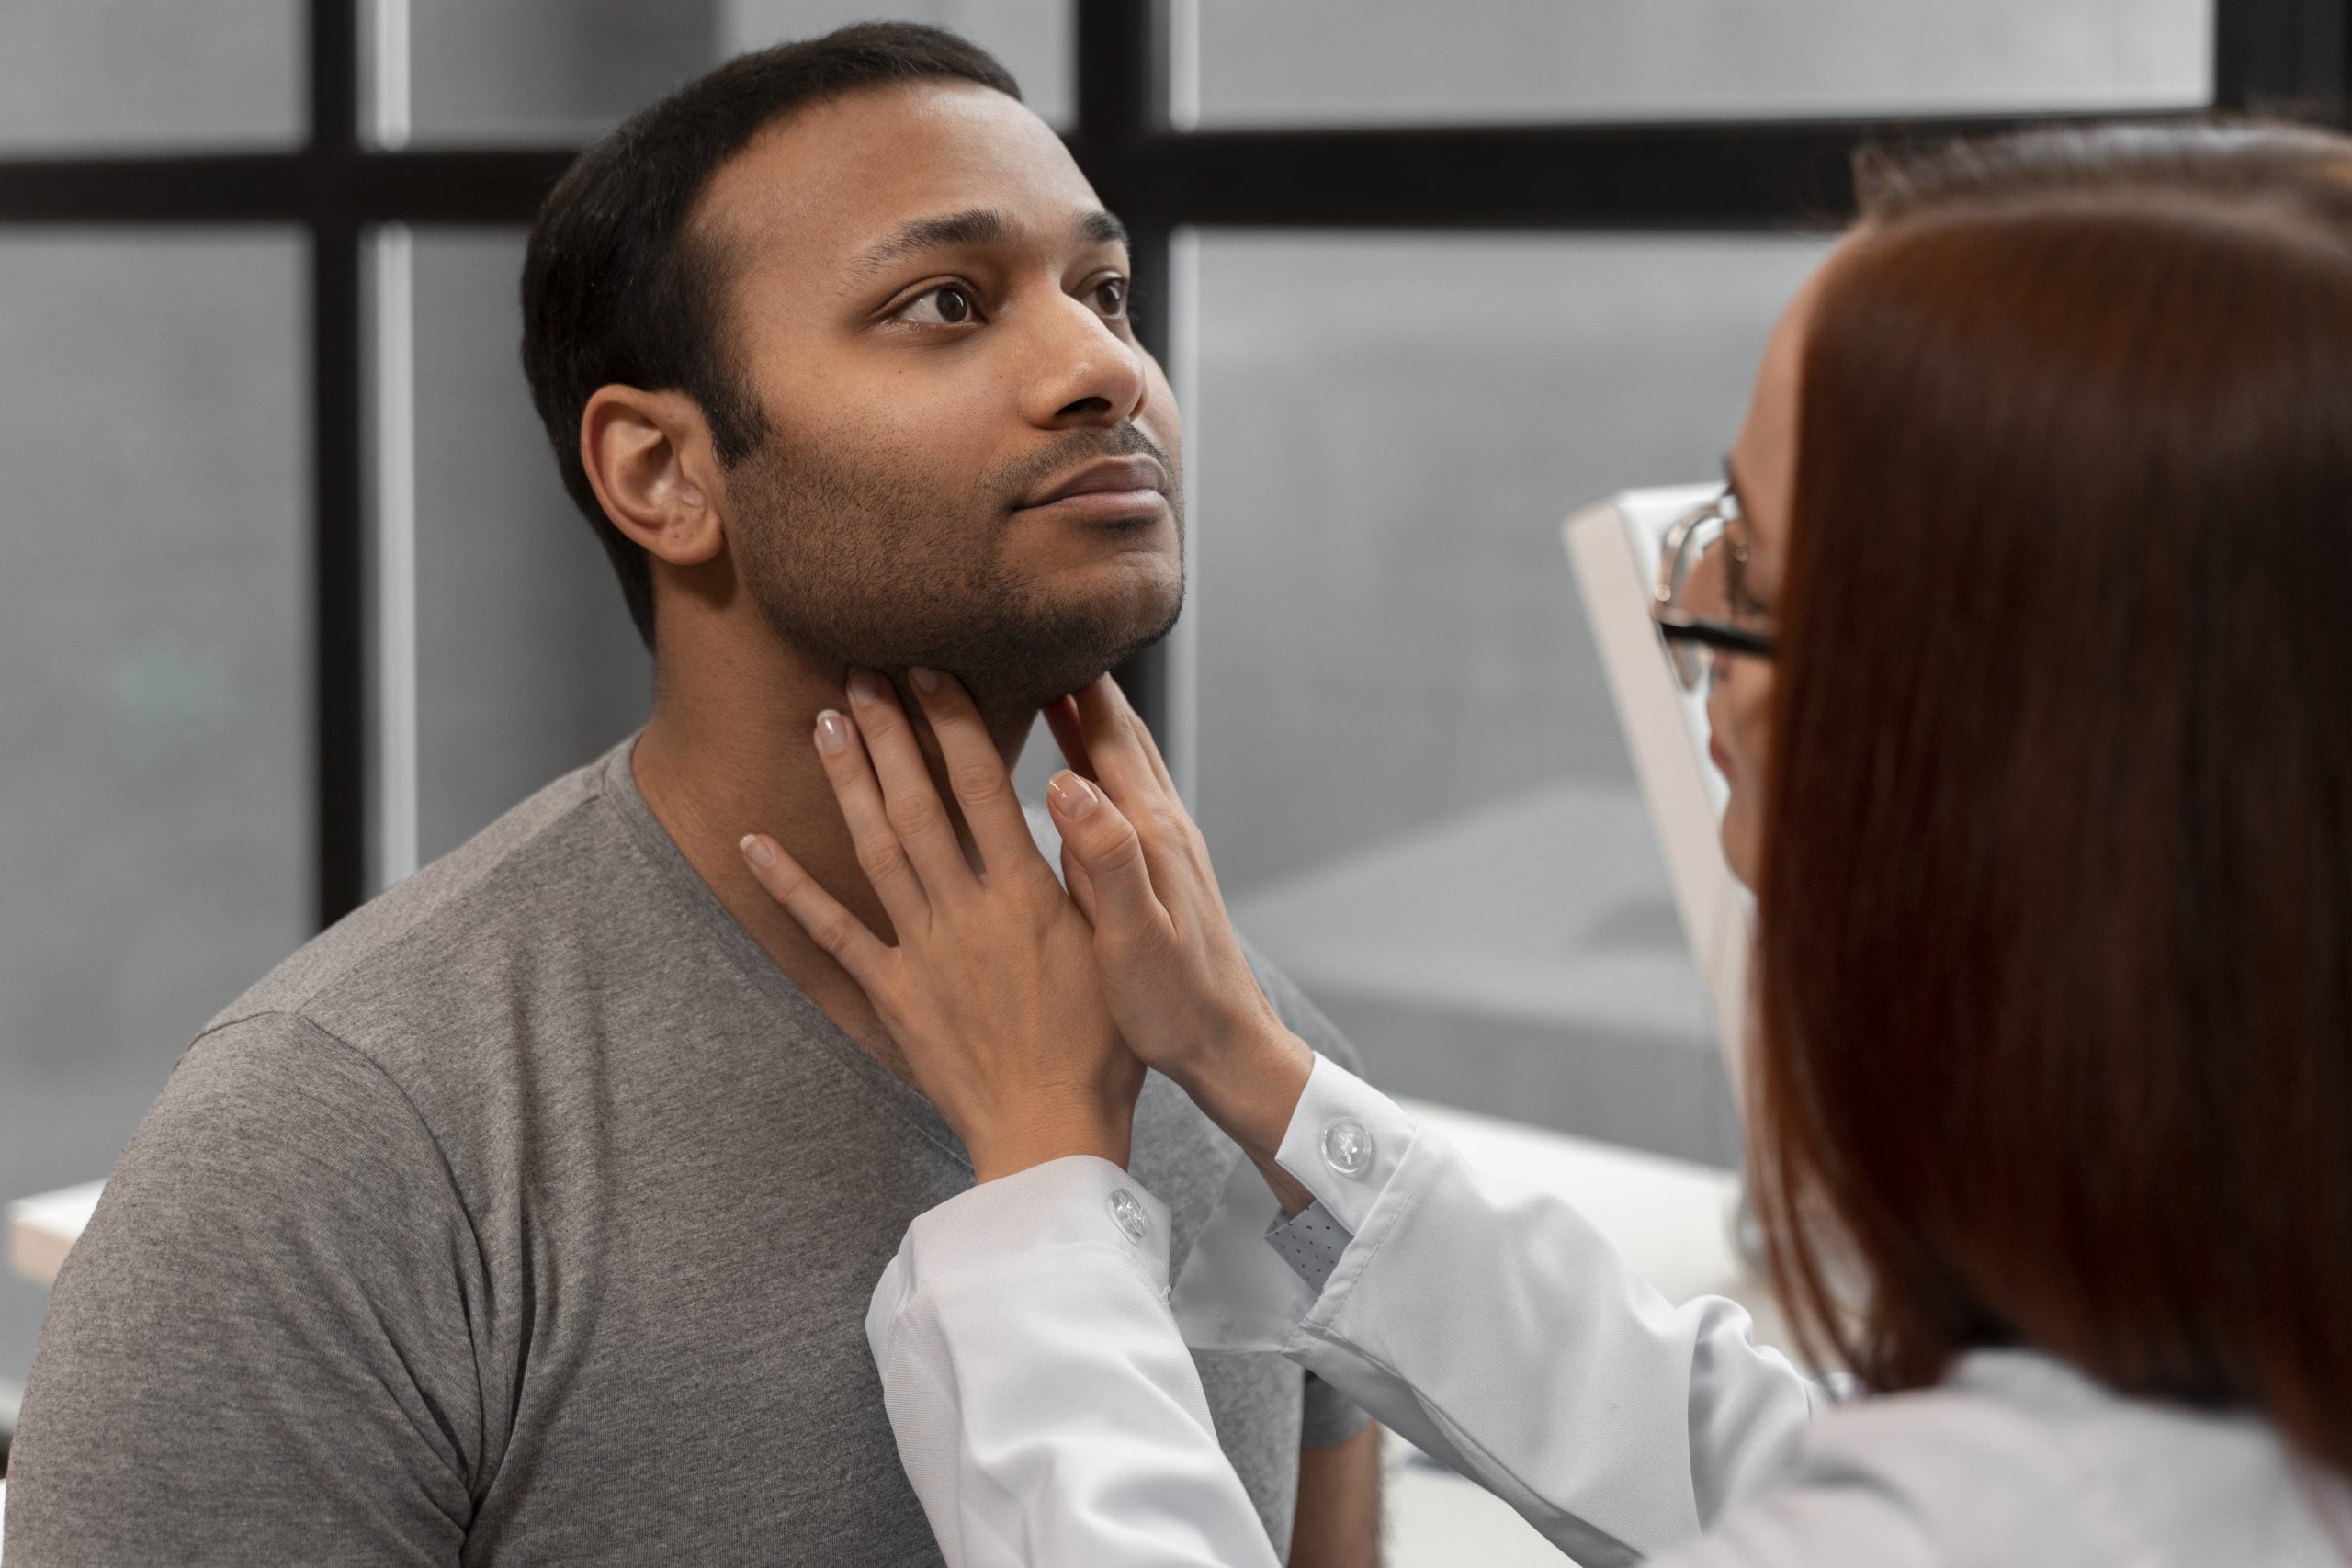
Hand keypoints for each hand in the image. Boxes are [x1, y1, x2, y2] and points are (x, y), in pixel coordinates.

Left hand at [739, 668, 1143, 1183]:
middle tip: (860, 672)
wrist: (1052, 1132)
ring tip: (825, 721)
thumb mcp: (1120, 947)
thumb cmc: (1104, 1044)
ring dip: (848, 781)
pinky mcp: (893, 996)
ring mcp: (922, 952)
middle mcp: (966, 912)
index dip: (953, 721)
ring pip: (876, 849)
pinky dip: (790, 886)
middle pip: (918, 803)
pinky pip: (832, 933)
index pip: (982, 786)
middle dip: (888, 732)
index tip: (931, 668)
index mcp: (1025, 895)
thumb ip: (1096, 868)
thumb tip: (1079, 791)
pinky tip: (754, 843)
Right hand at [1039, 678, 1315, 1170]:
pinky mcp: (1160, 871)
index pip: (1110, 734)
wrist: (1226, 1046)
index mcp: (1151, 833)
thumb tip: (1067, 780)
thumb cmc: (1174, 1003)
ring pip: (1125, 761)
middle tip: (1028, 641)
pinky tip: (1072, 776)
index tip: (1025, 634)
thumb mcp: (1133, 937)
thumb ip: (1105, 858)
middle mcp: (1163, 826)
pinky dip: (1096, 766)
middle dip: (1076, 685)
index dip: (1070, 681)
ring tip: (1046, 685)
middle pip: (1120, 733)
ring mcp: (1165, 846)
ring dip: (1088, 720)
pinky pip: (1123, 796)